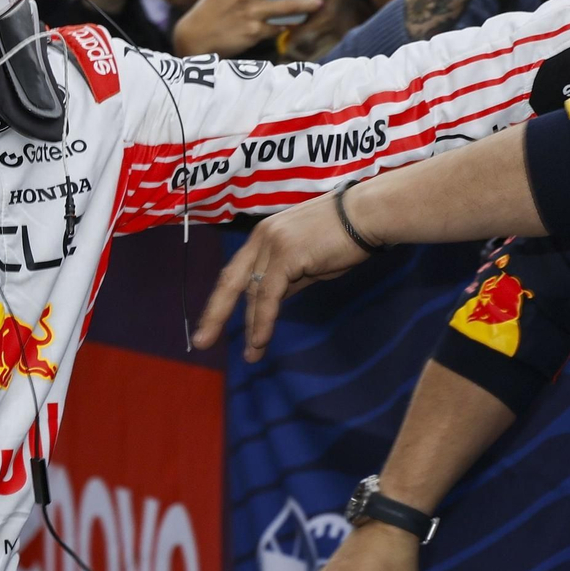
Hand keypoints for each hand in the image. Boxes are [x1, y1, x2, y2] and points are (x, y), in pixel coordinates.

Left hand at [191, 189, 369, 359]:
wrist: (367, 215)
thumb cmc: (345, 237)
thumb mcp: (308, 262)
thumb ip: (286, 279)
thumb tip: (271, 302)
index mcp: (262, 237)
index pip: (236, 272)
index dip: (223, 299)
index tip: (212, 322)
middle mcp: (261, 238)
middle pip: (231, 280)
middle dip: (215, 313)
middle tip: (202, 341)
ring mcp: (272, 244)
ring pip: (252, 291)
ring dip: (250, 327)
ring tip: (251, 356)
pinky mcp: (286, 254)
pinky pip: (269, 295)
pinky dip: (263, 320)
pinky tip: (260, 340)